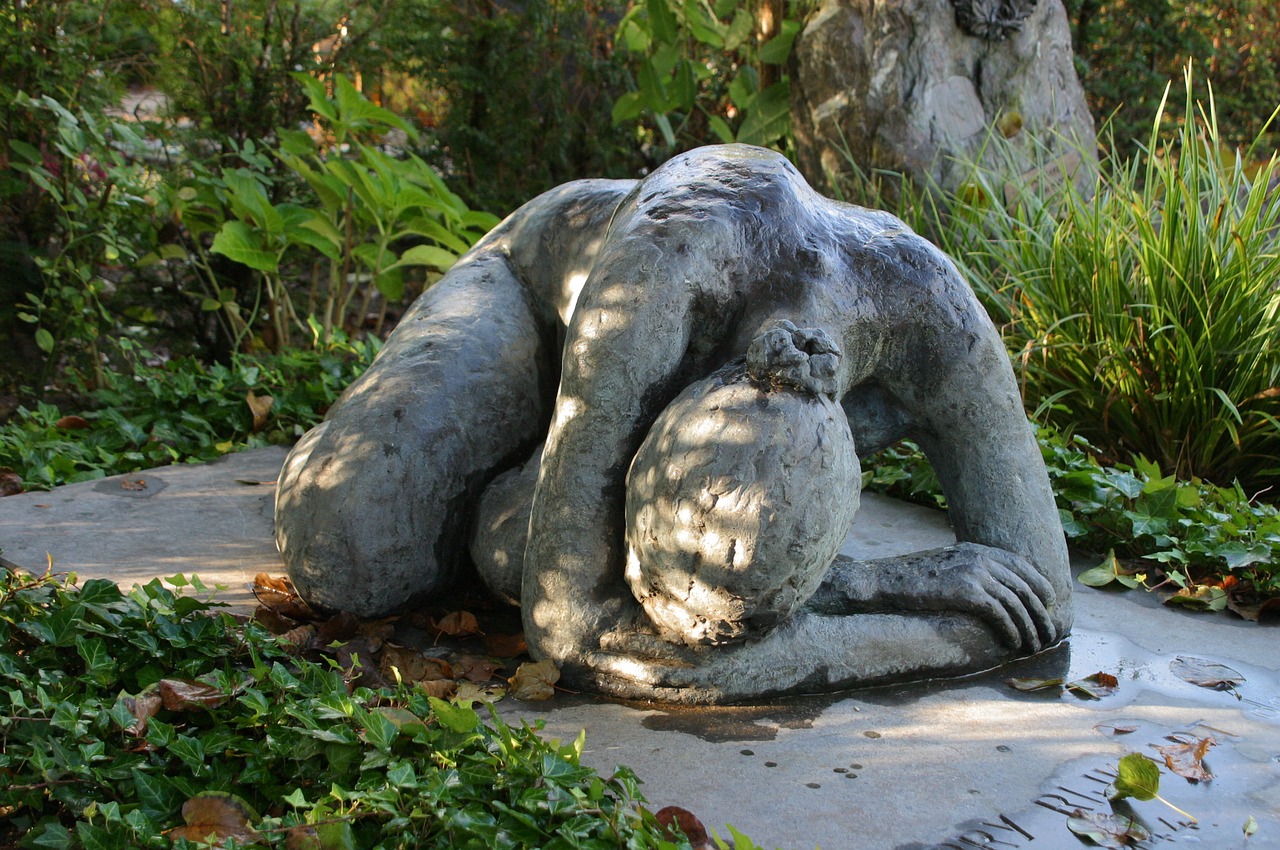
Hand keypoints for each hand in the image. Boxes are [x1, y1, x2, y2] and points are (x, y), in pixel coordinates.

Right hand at [880, 543, 1058, 651]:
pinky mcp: (968, 592)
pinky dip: (1011, 630)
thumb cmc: (913, 577)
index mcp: (978, 550)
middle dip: (1041, 613)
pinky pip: (1001, 614)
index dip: (1040, 585)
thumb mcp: (947, 565)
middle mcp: (981, 558)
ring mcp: (975, 573)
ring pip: (1016, 604)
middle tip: (1049, 633)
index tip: (1048, 604)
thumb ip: (970, 570)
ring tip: (1035, 646)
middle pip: (1025, 587)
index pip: (1022, 565)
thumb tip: (988, 588)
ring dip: (1030, 628)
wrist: (888, 580)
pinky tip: (1014, 643)